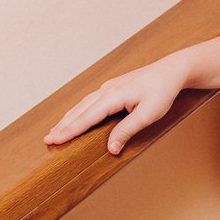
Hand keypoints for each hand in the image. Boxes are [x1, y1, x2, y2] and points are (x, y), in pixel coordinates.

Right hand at [44, 55, 189, 156]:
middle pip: (79, 111)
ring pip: (82, 105)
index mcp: (112, 96)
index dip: (69, 131)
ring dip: (69, 118)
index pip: (86, 118)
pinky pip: (90, 101)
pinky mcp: (113, 87)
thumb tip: (111, 148)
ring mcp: (108, 87)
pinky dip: (79, 111)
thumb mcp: (148, 115)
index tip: (54, 140)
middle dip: (63, 126)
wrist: (172, 71)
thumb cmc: (162, 91)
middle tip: (47, 139)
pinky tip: (76, 116)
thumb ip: (127, 131)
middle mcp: (106, 90)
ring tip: (56, 130)